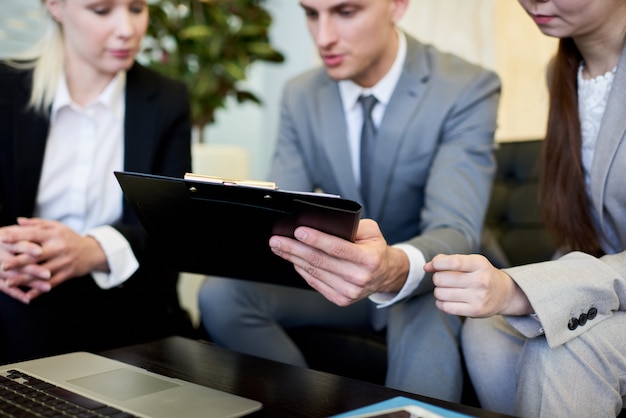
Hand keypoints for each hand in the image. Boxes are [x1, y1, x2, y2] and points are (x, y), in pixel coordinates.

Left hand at [0, 218, 107, 302]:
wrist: (92, 252)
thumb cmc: (69, 238)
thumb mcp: (57, 227)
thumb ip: (38, 224)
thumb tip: (18, 221)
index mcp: (54, 234)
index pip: (34, 234)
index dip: (18, 236)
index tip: (2, 238)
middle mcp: (59, 248)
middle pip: (36, 255)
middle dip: (19, 261)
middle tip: (3, 266)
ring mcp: (64, 261)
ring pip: (42, 271)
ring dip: (25, 279)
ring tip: (10, 283)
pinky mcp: (68, 273)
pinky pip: (52, 283)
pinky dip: (40, 290)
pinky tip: (28, 296)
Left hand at [269, 219, 408, 305]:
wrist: (385, 274)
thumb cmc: (375, 250)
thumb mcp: (371, 231)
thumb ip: (352, 226)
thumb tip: (325, 223)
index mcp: (369, 259)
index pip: (337, 248)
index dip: (316, 239)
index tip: (298, 231)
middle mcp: (359, 278)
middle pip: (320, 261)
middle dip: (294, 248)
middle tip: (277, 240)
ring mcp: (350, 292)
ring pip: (314, 272)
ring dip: (293, 259)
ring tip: (279, 248)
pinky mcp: (341, 299)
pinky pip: (315, 283)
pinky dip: (301, 270)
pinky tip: (293, 260)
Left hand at [424, 253, 532, 316]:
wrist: (504, 293)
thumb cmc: (480, 274)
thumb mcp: (469, 262)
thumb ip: (446, 260)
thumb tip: (426, 267)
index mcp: (479, 264)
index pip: (453, 262)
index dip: (438, 263)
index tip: (435, 266)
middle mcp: (481, 280)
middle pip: (441, 279)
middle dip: (437, 278)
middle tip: (444, 279)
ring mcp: (478, 297)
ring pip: (440, 293)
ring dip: (438, 291)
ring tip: (447, 289)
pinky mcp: (475, 311)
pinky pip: (445, 307)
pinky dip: (440, 303)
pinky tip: (447, 299)